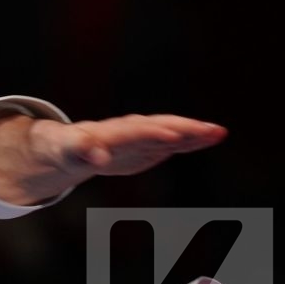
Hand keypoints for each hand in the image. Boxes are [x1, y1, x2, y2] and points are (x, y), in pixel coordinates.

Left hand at [34, 113, 226, 176]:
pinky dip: (193, 139)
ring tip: (220, 132)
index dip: (153, 134)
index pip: (136, 131)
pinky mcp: (148, 146)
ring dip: (195, 132)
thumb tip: (95, 156)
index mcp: (111, 131)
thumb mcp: (66, 150)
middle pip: (161, 127)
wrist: (67, 145)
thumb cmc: (64, 147)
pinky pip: (175, 140)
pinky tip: (213, 136)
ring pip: (172, 131)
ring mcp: (142, 137)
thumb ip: (80, 150)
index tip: (173, 135)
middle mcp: (131, 130)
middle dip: (184, 129)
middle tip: (211, 131)